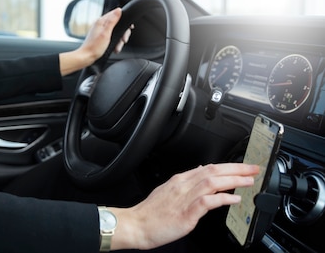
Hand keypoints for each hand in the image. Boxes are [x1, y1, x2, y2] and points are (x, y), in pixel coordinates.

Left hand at [59, 8, 132, 75]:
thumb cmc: (94, 47)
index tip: (128, 28)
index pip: (116, 14)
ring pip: (116, 31)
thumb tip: (118, 10)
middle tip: (123, 40)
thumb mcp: (106, 33)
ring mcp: (101, 30)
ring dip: (119, 40)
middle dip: (122, 33)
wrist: (86, 57)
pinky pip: (112, 37)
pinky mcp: (101, 37)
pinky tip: (115, 48)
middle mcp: (101, 24)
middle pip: (117, 24)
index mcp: (101, 21)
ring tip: (118, 47)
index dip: (124, 20)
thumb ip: (112, 21)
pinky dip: (115, 42)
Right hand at [107, 163, 258, 250]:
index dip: (228, 166)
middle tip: (253, 169)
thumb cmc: (151, 213)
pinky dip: (222, 198)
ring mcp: (185, 198)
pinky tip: (233, 199)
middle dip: (236, 169)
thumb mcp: (168, 191)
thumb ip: (186, 182)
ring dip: (233, 180)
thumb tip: (201, 171)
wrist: (137, 224)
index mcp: (180, 180)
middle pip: (213, 171)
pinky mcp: (186, 213)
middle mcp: (183, 186)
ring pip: (212, 182)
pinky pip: (207, 202)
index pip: (208, 167)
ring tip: (249, 181)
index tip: (243, 167)